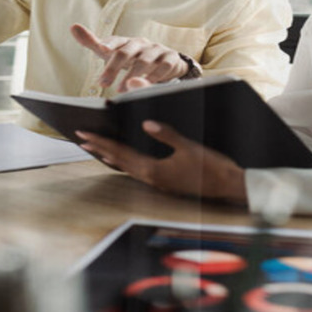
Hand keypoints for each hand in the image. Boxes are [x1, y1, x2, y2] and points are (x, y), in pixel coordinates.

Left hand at [71, 23, 189, 90]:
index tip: (101, 49)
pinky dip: (153, 77)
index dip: (109, 43)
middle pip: (127, 51)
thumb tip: (73, 26)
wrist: (165, 62)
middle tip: (103, 82)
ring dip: (132, 75)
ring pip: (144, 60)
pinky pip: (163, 67)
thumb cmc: (132, 58)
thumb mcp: (112, 51)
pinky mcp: (170, 59)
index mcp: (126, 41)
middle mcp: (141, 43)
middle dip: (114, 67)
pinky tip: (145, 86)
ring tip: (121, 90)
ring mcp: (157, 50)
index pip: (116, 41)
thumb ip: (93, 42)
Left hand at [75, 122, 246, 204]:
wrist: (228, 187)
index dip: (101, 142)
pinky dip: (126, 163)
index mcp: (154, 170)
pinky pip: (138, 171)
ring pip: (127, 168)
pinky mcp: (165, 184)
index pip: (120, 153)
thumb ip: (166, 135)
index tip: (84, 135)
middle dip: (100, 149)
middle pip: (118, 162)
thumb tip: (146, 123)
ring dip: (111, 157)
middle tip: (82, 139)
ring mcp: (158, 183)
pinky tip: (125, 159)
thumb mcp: (189, 146)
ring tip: (97, 148)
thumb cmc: (212, 167)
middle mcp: (152, 179)